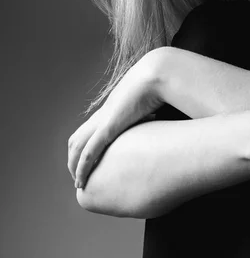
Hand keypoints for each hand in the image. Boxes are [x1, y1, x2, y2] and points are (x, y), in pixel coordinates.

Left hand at [67, 49, 166, 188]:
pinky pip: (88, 152)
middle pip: (76, 139)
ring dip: (73, 166)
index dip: (86, 146)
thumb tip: (167, 124)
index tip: (92, 162)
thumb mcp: (156, 104)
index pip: (90, 130)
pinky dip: (82, 167)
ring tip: (79, 182)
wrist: (156, 74)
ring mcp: (103, 120)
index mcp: (113, 109)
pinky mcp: (108, 127)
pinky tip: (81, 180)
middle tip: (79, 176)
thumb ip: (156, 116)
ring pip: (77, 147)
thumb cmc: (161, 86)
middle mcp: (103, 115)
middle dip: (73, 159)